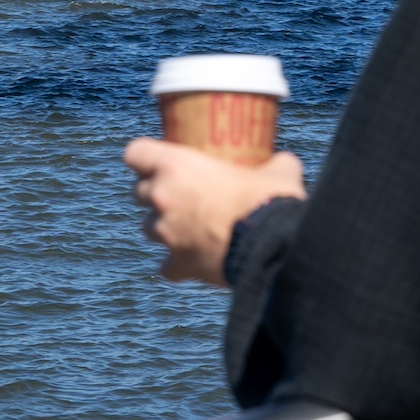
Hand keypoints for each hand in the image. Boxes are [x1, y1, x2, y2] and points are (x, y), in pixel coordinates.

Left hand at [123, 137, 306, 284]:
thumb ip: (273, 163)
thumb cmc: (270, 200)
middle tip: (180, 193)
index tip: (157, 160)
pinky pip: (168, 267)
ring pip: (148, 228)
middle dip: (155, 193)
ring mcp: (167, 233)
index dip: (143, 156)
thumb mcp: (277, 172)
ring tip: (189, 228)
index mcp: (176, 165)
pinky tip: (196, 262)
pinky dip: (178, 265)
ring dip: (164, 227)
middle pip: (138, 192)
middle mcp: (163, 197)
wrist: (273, 247)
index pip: (134, 153)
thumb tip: (284, 162)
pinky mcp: (178, 265)